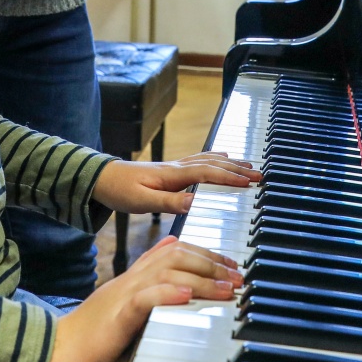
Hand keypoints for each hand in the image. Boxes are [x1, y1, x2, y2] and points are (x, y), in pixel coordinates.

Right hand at [40, 235, 242, 361]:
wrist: (53, 356)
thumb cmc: (88, 340)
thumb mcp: (121, 308)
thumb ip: (145, 287)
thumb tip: (170, 264)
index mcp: (131, 280)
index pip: (173, 252)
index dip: (206, 254)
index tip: (231, 266)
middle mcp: (129, 281)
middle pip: (175, 255)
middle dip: (212, 263)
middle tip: (238, 276)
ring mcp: (121, 297)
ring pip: (167, 272)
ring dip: (202, 278)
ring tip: (226, 288)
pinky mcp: (115, 318)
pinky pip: (144, 299)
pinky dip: (168, 294)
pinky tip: (188, 297)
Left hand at [91, 153, 259, 214]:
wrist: (102, 178)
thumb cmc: (120, 191)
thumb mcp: (142, 201)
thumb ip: (169, 202)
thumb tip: (196, 202)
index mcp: (173, 175)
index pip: (208, 174)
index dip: (230, 177)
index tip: (250, 182)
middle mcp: (177, 167)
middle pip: (214, 165)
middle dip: (238, 170)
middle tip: (259, 175)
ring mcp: (175, 167)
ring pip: (208, 160)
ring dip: (230, 163)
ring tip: (249, 166)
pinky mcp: (171, 170)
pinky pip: (200, 161)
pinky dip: (216, 159)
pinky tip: (223, 159)